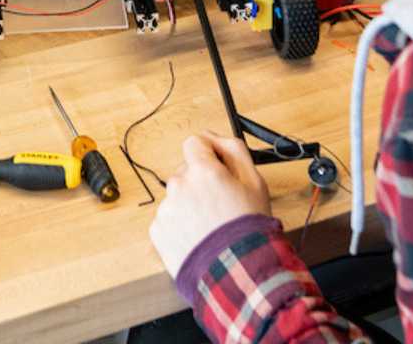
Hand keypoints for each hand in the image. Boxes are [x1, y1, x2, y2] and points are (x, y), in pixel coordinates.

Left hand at [149, 134, 272, 276]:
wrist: (236, 273)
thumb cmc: (248, 230)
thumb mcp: (255, 182)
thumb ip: (234, 150)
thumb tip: (217, 138)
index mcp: (202, 171)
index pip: (195, 143)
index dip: (207, 152)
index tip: (215, 164)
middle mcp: (179, 186)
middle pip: (186, 172)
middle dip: (200, 182)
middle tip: (220, 204)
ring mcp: (166, 209)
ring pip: (177, 197)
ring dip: (190, 205)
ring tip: (210, 226)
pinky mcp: (157, 231)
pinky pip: (169, 219)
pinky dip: (180, 225)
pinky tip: (198, 237)